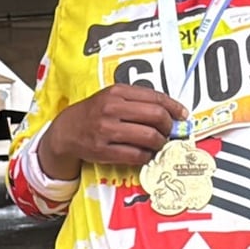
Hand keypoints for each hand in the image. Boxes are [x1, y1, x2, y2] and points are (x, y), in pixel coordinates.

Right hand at [46, 84, 187, 171]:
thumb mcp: (111, 97)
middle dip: (169, 126)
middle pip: (156, 116)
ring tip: (158, 143)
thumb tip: (170, 113)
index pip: (155, 97)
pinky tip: (145, 153)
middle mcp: (111, 109)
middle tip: (170, 131)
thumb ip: (137, 101)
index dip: (174, 107)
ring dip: (160, 142)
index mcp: (116, 92)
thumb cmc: (94, 113)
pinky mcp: (103, 150)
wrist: (66, 130)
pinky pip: (136, 155)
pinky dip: (147, 156)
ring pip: (149, 136)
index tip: (182, 115)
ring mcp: (107, 130)